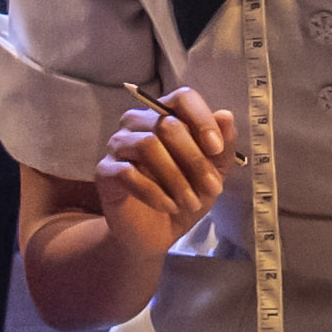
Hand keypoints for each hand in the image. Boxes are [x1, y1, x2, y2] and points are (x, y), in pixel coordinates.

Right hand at [92, 91, 233, 269]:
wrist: (156, 234)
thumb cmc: (185, 195)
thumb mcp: (213, 174)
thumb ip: (222, 147)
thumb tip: (226, 115)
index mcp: (167, 116)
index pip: (183, 97)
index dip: (202, 120)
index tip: (216, 149)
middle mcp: (139, 123)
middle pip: (167, 124)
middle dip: (195, 159)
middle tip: (212, 188)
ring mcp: (118, 145)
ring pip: (147, 145)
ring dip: (176, 178)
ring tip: (191, 202)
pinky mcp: (105, 171)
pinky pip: (127, 173)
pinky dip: (154, 192)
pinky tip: (169, 206)